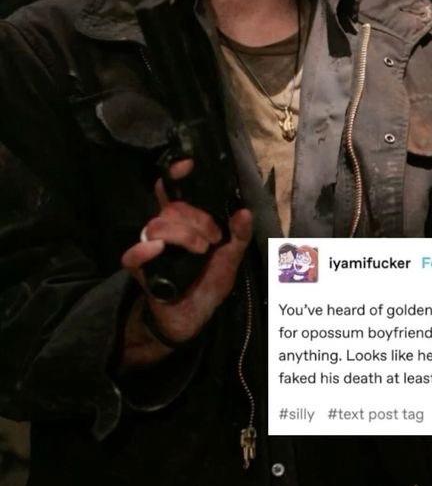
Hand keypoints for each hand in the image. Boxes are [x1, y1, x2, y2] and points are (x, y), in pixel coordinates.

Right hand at [121, 159, 251, 356]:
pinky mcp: (141, 270)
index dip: (176, 175)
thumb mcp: (231, 260)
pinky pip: (134, 254)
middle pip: (172, 207)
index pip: (174, 190)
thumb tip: (244, 212)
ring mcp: (151, 248)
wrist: (191, 319)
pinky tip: (158, 250)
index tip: (187, 165)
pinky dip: (145, 249)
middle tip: (214, 237)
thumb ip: (239, 236)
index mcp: (186, 222)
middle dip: (198, 218)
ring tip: (201, 250)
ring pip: (158, 224)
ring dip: (183, 233)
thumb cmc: (208, 284)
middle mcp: (166, 230)